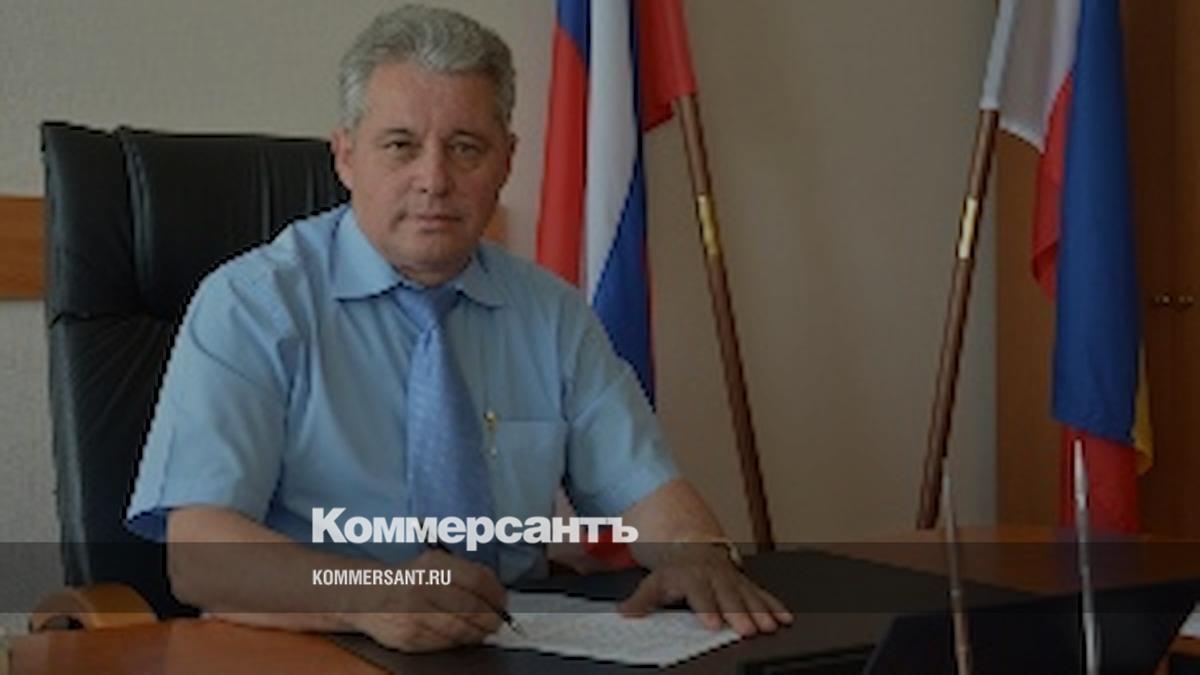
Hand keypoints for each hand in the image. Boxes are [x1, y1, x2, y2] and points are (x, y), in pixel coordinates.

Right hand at [342, 550, 506, 651]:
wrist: (367, 595)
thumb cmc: (409, 579)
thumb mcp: (436, 564)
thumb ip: (466, 573)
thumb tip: (497, 591)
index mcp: (434, 564)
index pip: (476, 580)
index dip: (495, 594)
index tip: (503, 603)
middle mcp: (423, 587)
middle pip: (470, 608)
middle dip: (489, 619)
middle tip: (496, 622)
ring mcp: (414, 614)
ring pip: (458, 629)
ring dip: (476, 633)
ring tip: (482, 631)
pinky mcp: (407, 636)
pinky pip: (442, 643)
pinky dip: (456, 642)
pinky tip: (460, 637)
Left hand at [618, 545, 792, 636]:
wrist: (693, 547)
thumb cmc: (675, 570)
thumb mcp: (655, 581)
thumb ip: (642, 600)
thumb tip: (625, 614)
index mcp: (691, 576)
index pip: (699, 594)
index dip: (707, 608)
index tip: (713, 623)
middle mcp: (715, 576)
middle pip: (728, 596)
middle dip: (740, 613)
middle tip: (748, 629)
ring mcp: (732, 579)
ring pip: (749, 595)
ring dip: (761, 611)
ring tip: (770, 625)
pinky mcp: (746, 582)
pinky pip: (763, 594)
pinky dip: (775, 605)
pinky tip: (784, 617)